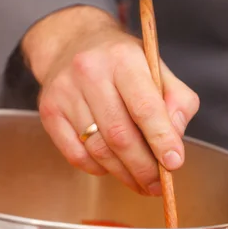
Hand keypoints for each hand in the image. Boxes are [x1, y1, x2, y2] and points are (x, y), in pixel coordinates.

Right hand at [22, 6, 199, 195]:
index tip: (174, 163)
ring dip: (123, 173)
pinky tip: (112, 166)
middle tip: (158, 185)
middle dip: (143, 167)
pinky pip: (76, 154)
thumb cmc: (122, 61)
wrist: (73, 43)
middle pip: (120, 135)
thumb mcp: (157, 68)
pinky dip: (98, 168)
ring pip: (98, 149)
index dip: (161, 139)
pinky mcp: (49, 111)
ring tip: (141, 181)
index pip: (145, 107)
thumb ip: (177, 101)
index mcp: (123, 58)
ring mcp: (65, 92)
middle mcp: (89, 71)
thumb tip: (174, 139)